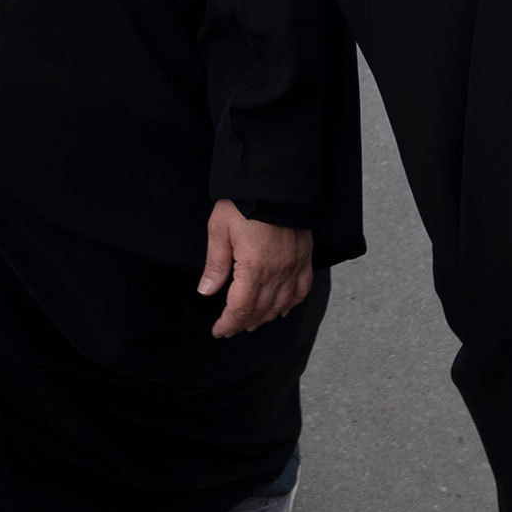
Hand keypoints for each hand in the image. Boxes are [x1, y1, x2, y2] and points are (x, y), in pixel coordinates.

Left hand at [200, 200, 313, 337]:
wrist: (276, 181)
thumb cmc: (244, 201)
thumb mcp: (220, 230)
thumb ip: (215, 264)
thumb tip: (206, 290)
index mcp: (254, 268)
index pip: (241, 308)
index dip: (229, 323)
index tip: (219, 331)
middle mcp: (277, 272)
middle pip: (261, 309)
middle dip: (244, 323)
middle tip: (231, 328)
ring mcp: (294, 265)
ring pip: (282, 304)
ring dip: (266, 317)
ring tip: (252, 323)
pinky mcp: (304, 257)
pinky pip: (302, 289)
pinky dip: (292, 303)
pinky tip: (283, 309)